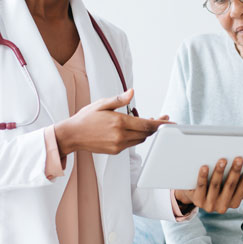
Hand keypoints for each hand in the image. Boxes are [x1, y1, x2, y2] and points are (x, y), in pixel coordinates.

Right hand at [53, 89, 171, 155]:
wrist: (72, 135)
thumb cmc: (86, 118)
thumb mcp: (102, 104)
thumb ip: (119, 100)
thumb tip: (132, 92)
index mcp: (119, 122)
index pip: (146, 124)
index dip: (160, 124)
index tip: (170, 122)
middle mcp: (120, 136)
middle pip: (146, 133)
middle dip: (155, 127)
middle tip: (162, 119)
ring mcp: (118, 145)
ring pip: (140, 139)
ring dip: (146, 132)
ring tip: (149, 122)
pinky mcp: (116, 150)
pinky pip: (132, 143)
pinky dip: (137, 137)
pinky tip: (135, 129)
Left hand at [174, 157, 242, 213]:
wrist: (192, 194)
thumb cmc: (218, 189)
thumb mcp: (234, 192)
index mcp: (234, 203)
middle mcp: (222, 206)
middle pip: (230, 186)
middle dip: (235, 171)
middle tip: (239, 158)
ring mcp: (208, 204)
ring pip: (215, 186)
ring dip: (219, 172)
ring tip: (222, 159)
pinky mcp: (196, 200)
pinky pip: (200, 186)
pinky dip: (203, 176)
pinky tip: (204, 166)